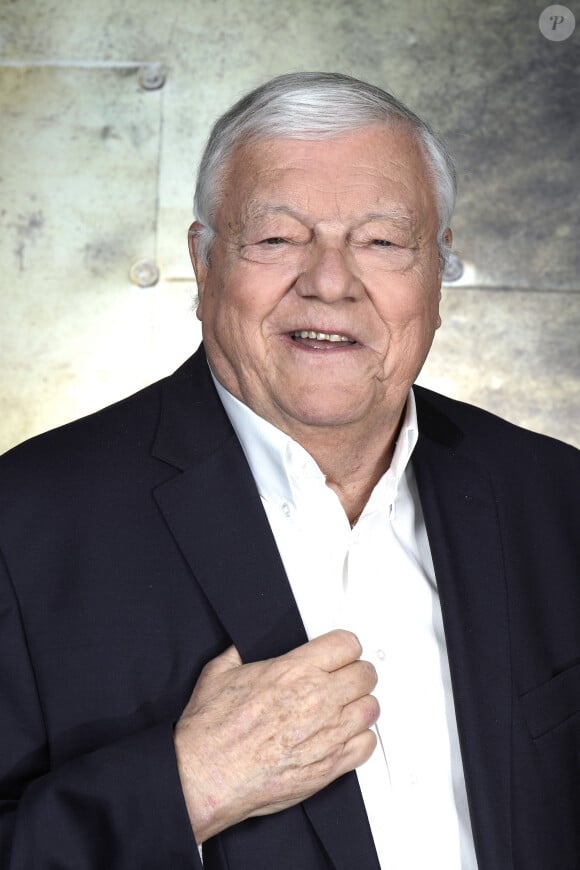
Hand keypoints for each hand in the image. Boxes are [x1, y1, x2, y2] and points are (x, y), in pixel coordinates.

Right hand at [174, 629, 378, 842]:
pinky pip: (366, 745)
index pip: (347, 644)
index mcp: (295, 669)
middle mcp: (317, 698)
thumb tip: (245, 646)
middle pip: (365, 674)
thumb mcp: (220, 671)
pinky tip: (346, 737)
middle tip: (346, 679)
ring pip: (371, 708)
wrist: (207, 774)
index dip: (345, 647)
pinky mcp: (329, 766)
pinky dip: (360, 739)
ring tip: (346, 708)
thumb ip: (241, 652)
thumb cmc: (212, 729)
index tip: (341, 653)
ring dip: (360, 705)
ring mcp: (327, 733)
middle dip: (356, 673)